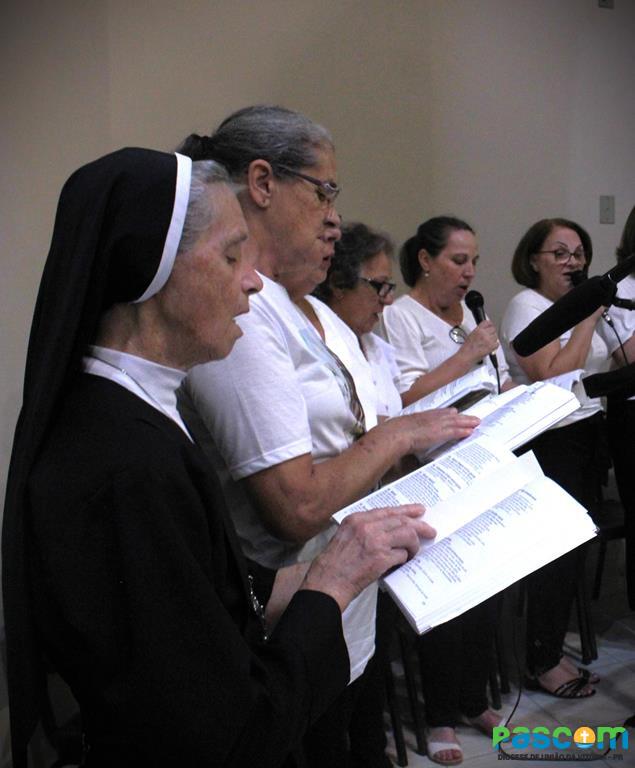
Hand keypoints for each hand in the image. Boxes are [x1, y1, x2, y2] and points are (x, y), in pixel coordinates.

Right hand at [302, 504, 433, 610]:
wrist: (327, 582)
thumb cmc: (334, 563)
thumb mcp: (345, 535)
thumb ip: (364, 528)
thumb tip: (389, 529)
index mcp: (357, 519)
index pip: (388, 510)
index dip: (406, 510)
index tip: (419, 510)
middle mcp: (366, 526)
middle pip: (402, 521)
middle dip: (420, 526)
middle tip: (430, 531)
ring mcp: (375, 542)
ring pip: (407, 535)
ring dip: (414, 545)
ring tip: (413, 553)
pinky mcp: (381, 558)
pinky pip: (402, 555)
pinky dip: (403, 560)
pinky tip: (400, 564)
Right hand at [388, 408, 478, 454]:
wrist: (396, 434)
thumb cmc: (393, 432)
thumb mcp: (399, 426)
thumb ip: (403, 428)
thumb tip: (399, 432)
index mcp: (421, 416)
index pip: (438, 413)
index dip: (447, 413)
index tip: (454, 411)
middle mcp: (431, 418)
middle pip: (450, 416)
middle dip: (462, 417)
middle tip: (472, 417)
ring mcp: (436, 425)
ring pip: (456, 422)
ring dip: (467, 422)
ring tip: (476, 422)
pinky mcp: (439, 433)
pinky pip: (455, 432)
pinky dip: (463, 431)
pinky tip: (470, 431)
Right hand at [461, 320, 499, 363]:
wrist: (467, 356)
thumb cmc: (467, 348)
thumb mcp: (471, 334)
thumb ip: (479, 330)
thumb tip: (485, 329)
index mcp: (478, 329)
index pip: (487, 323)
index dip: (490, 324)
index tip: (490, 326)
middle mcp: (484, 333)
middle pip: (493, 329)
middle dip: (492, 332)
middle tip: (489, 336)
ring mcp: (489, 340)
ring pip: (496, 336)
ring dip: (493, 339)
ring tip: (488, 343)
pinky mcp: (492, 346)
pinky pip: (497, 343)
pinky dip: (495, 345)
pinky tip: (490, 346)